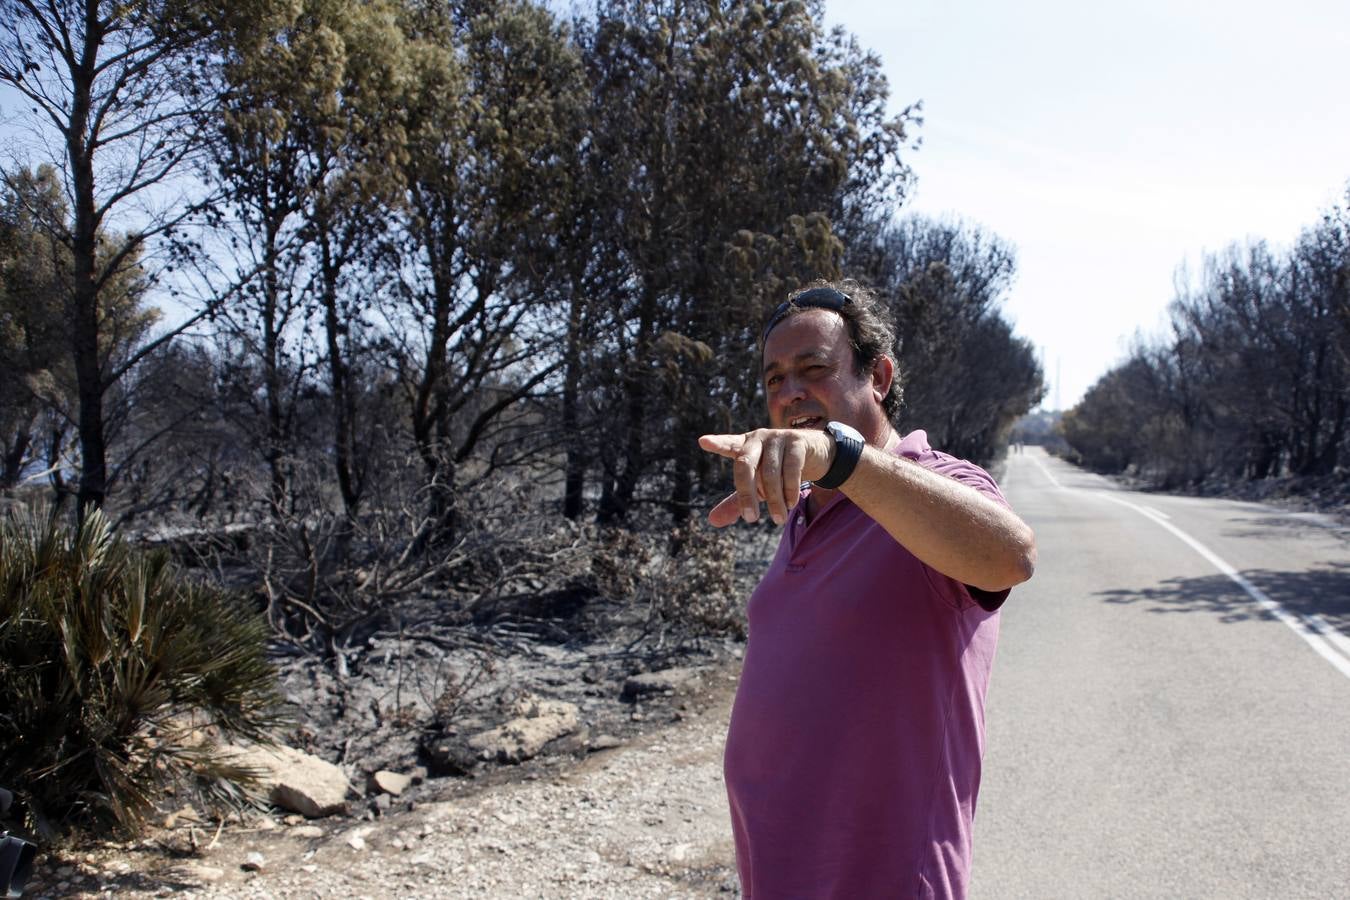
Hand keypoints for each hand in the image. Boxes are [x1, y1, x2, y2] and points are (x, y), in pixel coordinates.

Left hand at [697, 429, 834, 526]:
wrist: (815, 455)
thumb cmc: (778, 470)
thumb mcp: (757, 487)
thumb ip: (736, 502)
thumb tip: (712, 521)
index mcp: (744, 446)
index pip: (728, 444)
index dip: (717, 443)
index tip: (703, 442)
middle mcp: (758, 439)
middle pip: (745, 464)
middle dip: (746, 494)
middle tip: (751, 519)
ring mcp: (777, 438)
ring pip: (770, 473)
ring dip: (775, 500)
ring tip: (778, 519)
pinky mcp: (796, 442)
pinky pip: (791, 469)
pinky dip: (790, 490)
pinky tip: (791, 503)